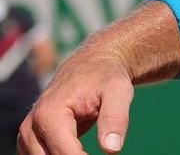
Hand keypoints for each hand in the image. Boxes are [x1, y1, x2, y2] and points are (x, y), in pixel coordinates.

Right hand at [17, 53, 134, 154]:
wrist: (94, 65)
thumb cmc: (107, 77)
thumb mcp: (119, 91)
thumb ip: (115, 119)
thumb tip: (112, 149)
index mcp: (49, 114)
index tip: (109, 153)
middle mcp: (32, 125)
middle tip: (102, 149)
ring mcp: (29, 133)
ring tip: (89, 149)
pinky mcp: (32, 138)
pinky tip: (80, 151)